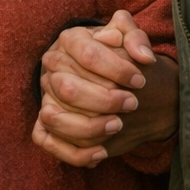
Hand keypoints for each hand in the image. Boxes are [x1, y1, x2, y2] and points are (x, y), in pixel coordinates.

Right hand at [32, 10, 178, 167]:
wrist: (111, 76)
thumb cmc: (121, 56)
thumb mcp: (129, 38)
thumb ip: (136, 38)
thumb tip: (143, 57)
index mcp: (70, 39)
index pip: (88, 54)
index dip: (117, 69)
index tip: (140, 80)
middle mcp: (51, 66)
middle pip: (68, 88)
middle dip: (105, 100)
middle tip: (133, 104)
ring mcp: (45, 95)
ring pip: (54, 117)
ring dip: (89, 127)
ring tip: (118, 125)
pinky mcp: (45, 122)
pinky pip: (46, 141)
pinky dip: (73, 152)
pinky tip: (102, 152)